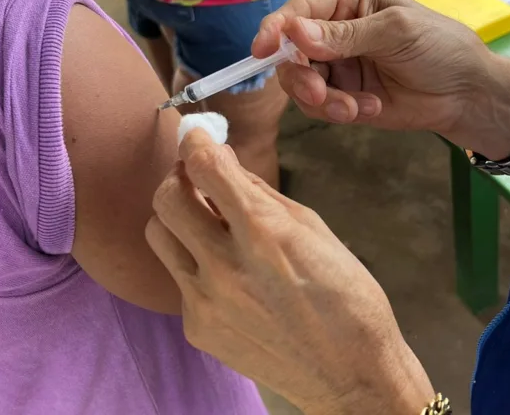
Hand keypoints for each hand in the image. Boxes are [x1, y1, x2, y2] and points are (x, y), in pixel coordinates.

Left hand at [145, 129, 433, 414]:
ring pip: (159, 236)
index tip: (196, 135)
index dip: (195, 140)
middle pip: (166, 197)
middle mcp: (225, 265)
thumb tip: (223, 162)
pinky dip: (199, 266)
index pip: (203, 166)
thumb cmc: (347, 296)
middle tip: (201, 179)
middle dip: (181, 177)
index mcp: (264, 232)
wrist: (350, 375)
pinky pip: (180, 280)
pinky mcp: (197, 328)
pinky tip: (232, 279)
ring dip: (179, 219)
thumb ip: (261, 194)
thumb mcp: (314, 230)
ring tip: (209, 226)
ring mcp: (205, 301)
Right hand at [254, 0, 509, 158]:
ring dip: (322, 100)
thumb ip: (344, 35)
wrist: (468, 93)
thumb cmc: (439, 46)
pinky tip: (370, 109)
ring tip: (352, 108)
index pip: (298, 12)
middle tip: (319, 93)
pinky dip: (338, 111)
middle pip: (290, 54)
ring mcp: (338, 68)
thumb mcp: (395, 31)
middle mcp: (334, 34)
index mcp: (346, 3)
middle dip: (300, 77)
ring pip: (301, 85)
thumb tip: (295, 33)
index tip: (262, 50)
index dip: (275, 29)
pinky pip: (321, 108)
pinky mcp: (345, 99)